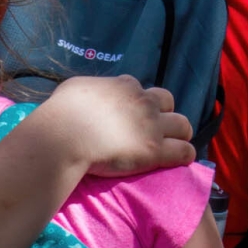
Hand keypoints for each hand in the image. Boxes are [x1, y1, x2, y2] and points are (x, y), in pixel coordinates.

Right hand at [35, 77, 194, 177]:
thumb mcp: (75, 88)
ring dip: (180, 133)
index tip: (130, 115)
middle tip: (155, 129)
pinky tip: (181, 160)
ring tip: (174, 145)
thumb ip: (89, 90)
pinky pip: (184, 151)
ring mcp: (151, 125)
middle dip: (164, 113)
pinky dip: (185, 155)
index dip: (138, 101)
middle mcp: (142, 101)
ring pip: (183, 124)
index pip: (140, 88)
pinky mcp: (155, 150)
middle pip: (167, 101)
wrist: (65, 136)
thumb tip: (85, 96)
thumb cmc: (62, 113)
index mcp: (124, 86)